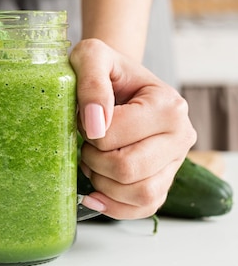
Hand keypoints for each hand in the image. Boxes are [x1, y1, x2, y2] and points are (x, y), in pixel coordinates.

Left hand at [70, 38, 196, 219]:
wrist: (117, 80)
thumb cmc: (106, 68)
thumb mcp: (92, 57)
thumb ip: (91, 82)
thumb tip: (95, 123)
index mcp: (168, 104)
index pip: (115, 134)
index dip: (88, 131)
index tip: (84, 118)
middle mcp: (181, 135)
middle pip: (128, 169)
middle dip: (94, 160)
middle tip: (84, 142)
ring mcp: (175, 161)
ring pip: (139, 194)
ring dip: (103, 184)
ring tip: (92, 161)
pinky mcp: (164, 181)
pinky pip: (144, 209)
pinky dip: (115, 207)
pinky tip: (94, 193)